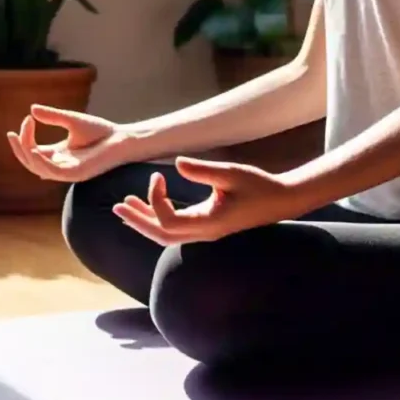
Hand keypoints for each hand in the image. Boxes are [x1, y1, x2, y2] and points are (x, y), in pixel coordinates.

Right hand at [7, 105, 134, 182]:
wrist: (123, 139)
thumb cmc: (102, 131)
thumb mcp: (72, 120)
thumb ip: (53, 116)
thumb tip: (32, 109)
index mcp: (59, 155)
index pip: (33, 150)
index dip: (24, 138)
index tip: (26, 119)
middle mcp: (61, 165)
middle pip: (31, 162)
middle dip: (19, 148)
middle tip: (13, 133)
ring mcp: (68, 172)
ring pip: (38, 168)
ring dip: (27, 153)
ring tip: (22, 137)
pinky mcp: (76, 174)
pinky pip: (53, 172)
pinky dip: (41, 162)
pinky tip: (34, 149)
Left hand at [113, 157, 302, 246]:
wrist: (281, 200)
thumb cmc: (259, 185)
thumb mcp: (231, 173)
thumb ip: (202, 170)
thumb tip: (177, 164)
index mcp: (209, 223)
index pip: (168, 220)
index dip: (155, 199)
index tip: (158, 175)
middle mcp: (204, 233)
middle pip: (161, 235)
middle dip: (137, 221)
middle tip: (118, 206)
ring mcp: (206, 233)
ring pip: (167, 235)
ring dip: (145, 221)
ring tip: (125, 207)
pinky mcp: (208, 227)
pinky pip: (176, 229)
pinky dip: (159, 219)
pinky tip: (148, 207)